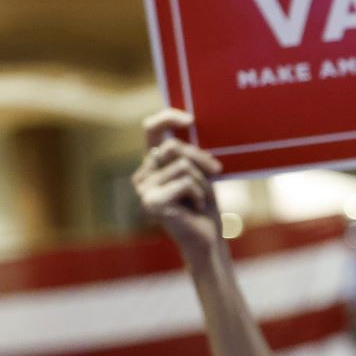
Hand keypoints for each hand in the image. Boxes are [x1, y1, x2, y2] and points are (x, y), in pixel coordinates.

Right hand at [131, 109, 223, 255]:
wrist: (207, 238)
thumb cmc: (204, 204)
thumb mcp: (200, 172)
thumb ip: (189, 154)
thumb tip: (184, 128)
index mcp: (153, 164)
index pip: (152, 130)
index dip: (167, 118)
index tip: (190, 119)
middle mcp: (143, 174)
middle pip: (174, 147)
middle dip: (201, 161)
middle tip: (213, 178)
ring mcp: (143, 189)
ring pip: (183, 165)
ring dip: (202, 183)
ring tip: (198, 200)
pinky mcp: (151, 202)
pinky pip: (185, 182)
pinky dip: (199, 194)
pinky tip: (195, 208)